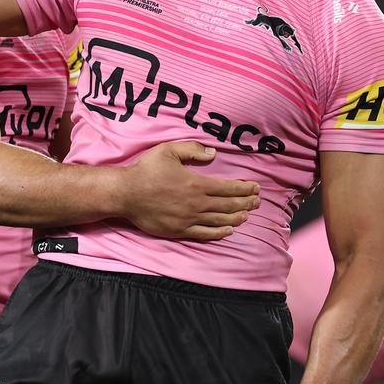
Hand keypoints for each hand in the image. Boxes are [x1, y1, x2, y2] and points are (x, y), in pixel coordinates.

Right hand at [119, 142, 259, 240]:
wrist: (126, 194)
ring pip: (220, 220)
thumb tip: (213, 154)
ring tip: (247, 214)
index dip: (244, 188)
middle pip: (228, 205)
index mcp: (196, 183)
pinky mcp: (180, 230)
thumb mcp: (168, 150)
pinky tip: (229, 230)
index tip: (255, 188)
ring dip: (237, 217)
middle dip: (246, 202)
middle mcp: (196, 203)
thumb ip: (193, 150)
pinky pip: (205, 233)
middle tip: (257, 201)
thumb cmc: (146, 170)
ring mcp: (188, 219)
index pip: (228, 188)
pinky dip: (220, 232)